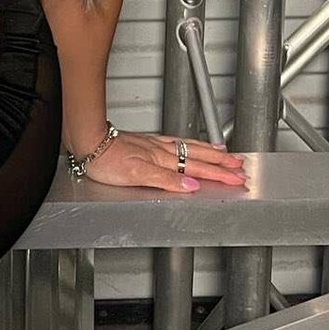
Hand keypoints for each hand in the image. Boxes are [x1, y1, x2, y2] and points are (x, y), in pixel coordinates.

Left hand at [76, 130, 247, 192]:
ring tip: (226, 154)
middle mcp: (160, 151)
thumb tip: (192, 187)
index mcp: (162, 160)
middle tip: (241, 167)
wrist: (87, 141)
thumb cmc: (105, 159)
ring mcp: (154, 145)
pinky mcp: (145, 142)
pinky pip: (176, 143)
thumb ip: (166, 181)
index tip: (237, 180)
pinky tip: (191, 146)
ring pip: (189, 148)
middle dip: (221, 163)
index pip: (197, 170)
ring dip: (210, 152)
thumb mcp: (137, 175)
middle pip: (198, 157)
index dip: (218, 176)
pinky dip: (190, 145)